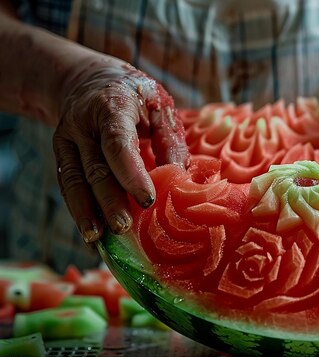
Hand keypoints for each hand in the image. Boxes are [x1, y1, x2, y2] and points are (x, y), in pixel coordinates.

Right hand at [53, 59, 188, 243]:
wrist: (90, 80)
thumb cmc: (137, 97)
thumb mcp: (160, 107)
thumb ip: (170, 141)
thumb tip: (181, 178)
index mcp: (112, 106)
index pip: (117, 143)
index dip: (131, 173)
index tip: (147, 200)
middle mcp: (83, 123)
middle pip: (94, 167)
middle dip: (109, 200)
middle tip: (124, 227)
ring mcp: (67, 139)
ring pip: (74, 180)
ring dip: (85, 211)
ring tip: (97, 239)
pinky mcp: (61, 154)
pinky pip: (69, 184)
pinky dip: (79, 209)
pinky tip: (90, 231)